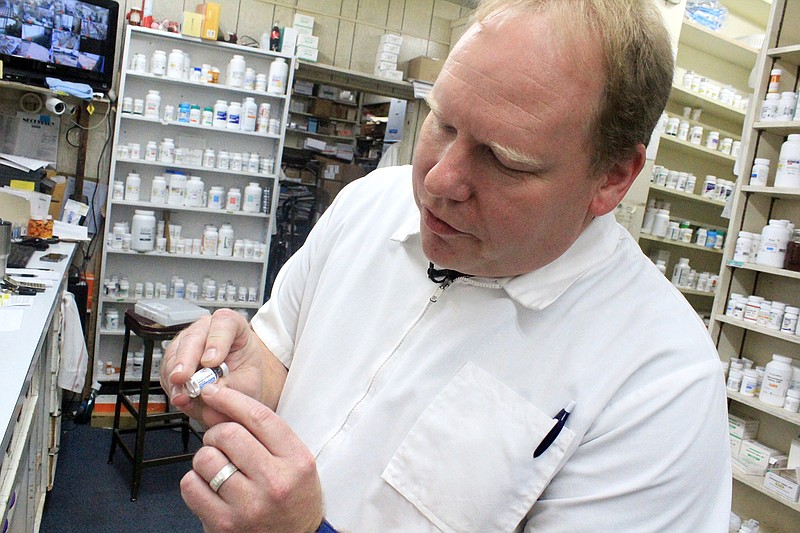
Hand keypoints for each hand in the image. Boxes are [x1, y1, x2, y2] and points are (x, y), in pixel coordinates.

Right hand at [160, 308, 286, 426]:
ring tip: (183, 395)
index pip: (224, 322)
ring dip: (176, 377)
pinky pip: (167, 369)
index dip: (216, 341)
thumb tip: (210, 389)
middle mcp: (208, 329)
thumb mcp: (248, 382)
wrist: (238, 382)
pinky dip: (172, 385)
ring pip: (176, 352)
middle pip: (193, 336)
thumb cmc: (246, 374)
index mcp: (234, 326)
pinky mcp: (175, 358)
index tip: (212, 362)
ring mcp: (188, 341)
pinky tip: (180, 396)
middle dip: (186, 360)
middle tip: (183, 378)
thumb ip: (232, 384)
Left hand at [182, 383, 323, 532]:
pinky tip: (209, 488)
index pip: (259, 417)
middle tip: (221, 443)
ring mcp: (248, 505)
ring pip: (206, 459)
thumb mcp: (294, 461)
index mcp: (296, 460)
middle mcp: (274, 482)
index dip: (231, 399)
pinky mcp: (224, 524)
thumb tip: (218, 404)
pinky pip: (191, 486)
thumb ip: (262, 433)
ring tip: (218, 469)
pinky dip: (194, 482)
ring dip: (205, 459)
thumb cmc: (293, 499)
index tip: (214, 392)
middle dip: (217, 433)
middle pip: (228, 434)